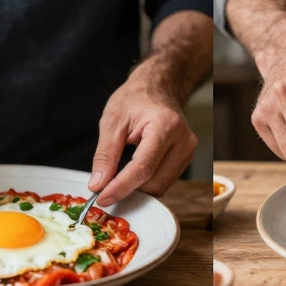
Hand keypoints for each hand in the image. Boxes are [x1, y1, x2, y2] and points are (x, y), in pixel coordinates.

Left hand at [89, 81, 198, 206]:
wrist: (157, 87)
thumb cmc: (135, 99)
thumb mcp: (112, 122)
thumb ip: (105, 155)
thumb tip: (98, 184)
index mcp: (166, 126)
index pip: (143, 168)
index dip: (121, 187)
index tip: (102, 198)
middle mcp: (183, 141)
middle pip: (153, 182)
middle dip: (127, 191)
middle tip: (103, 193)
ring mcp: (187, 151)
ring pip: (160, 186)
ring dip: (137, 190)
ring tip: (115, 184)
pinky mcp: (185, 159)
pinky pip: (164, 181)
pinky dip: (145, 185)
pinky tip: (130, 178)